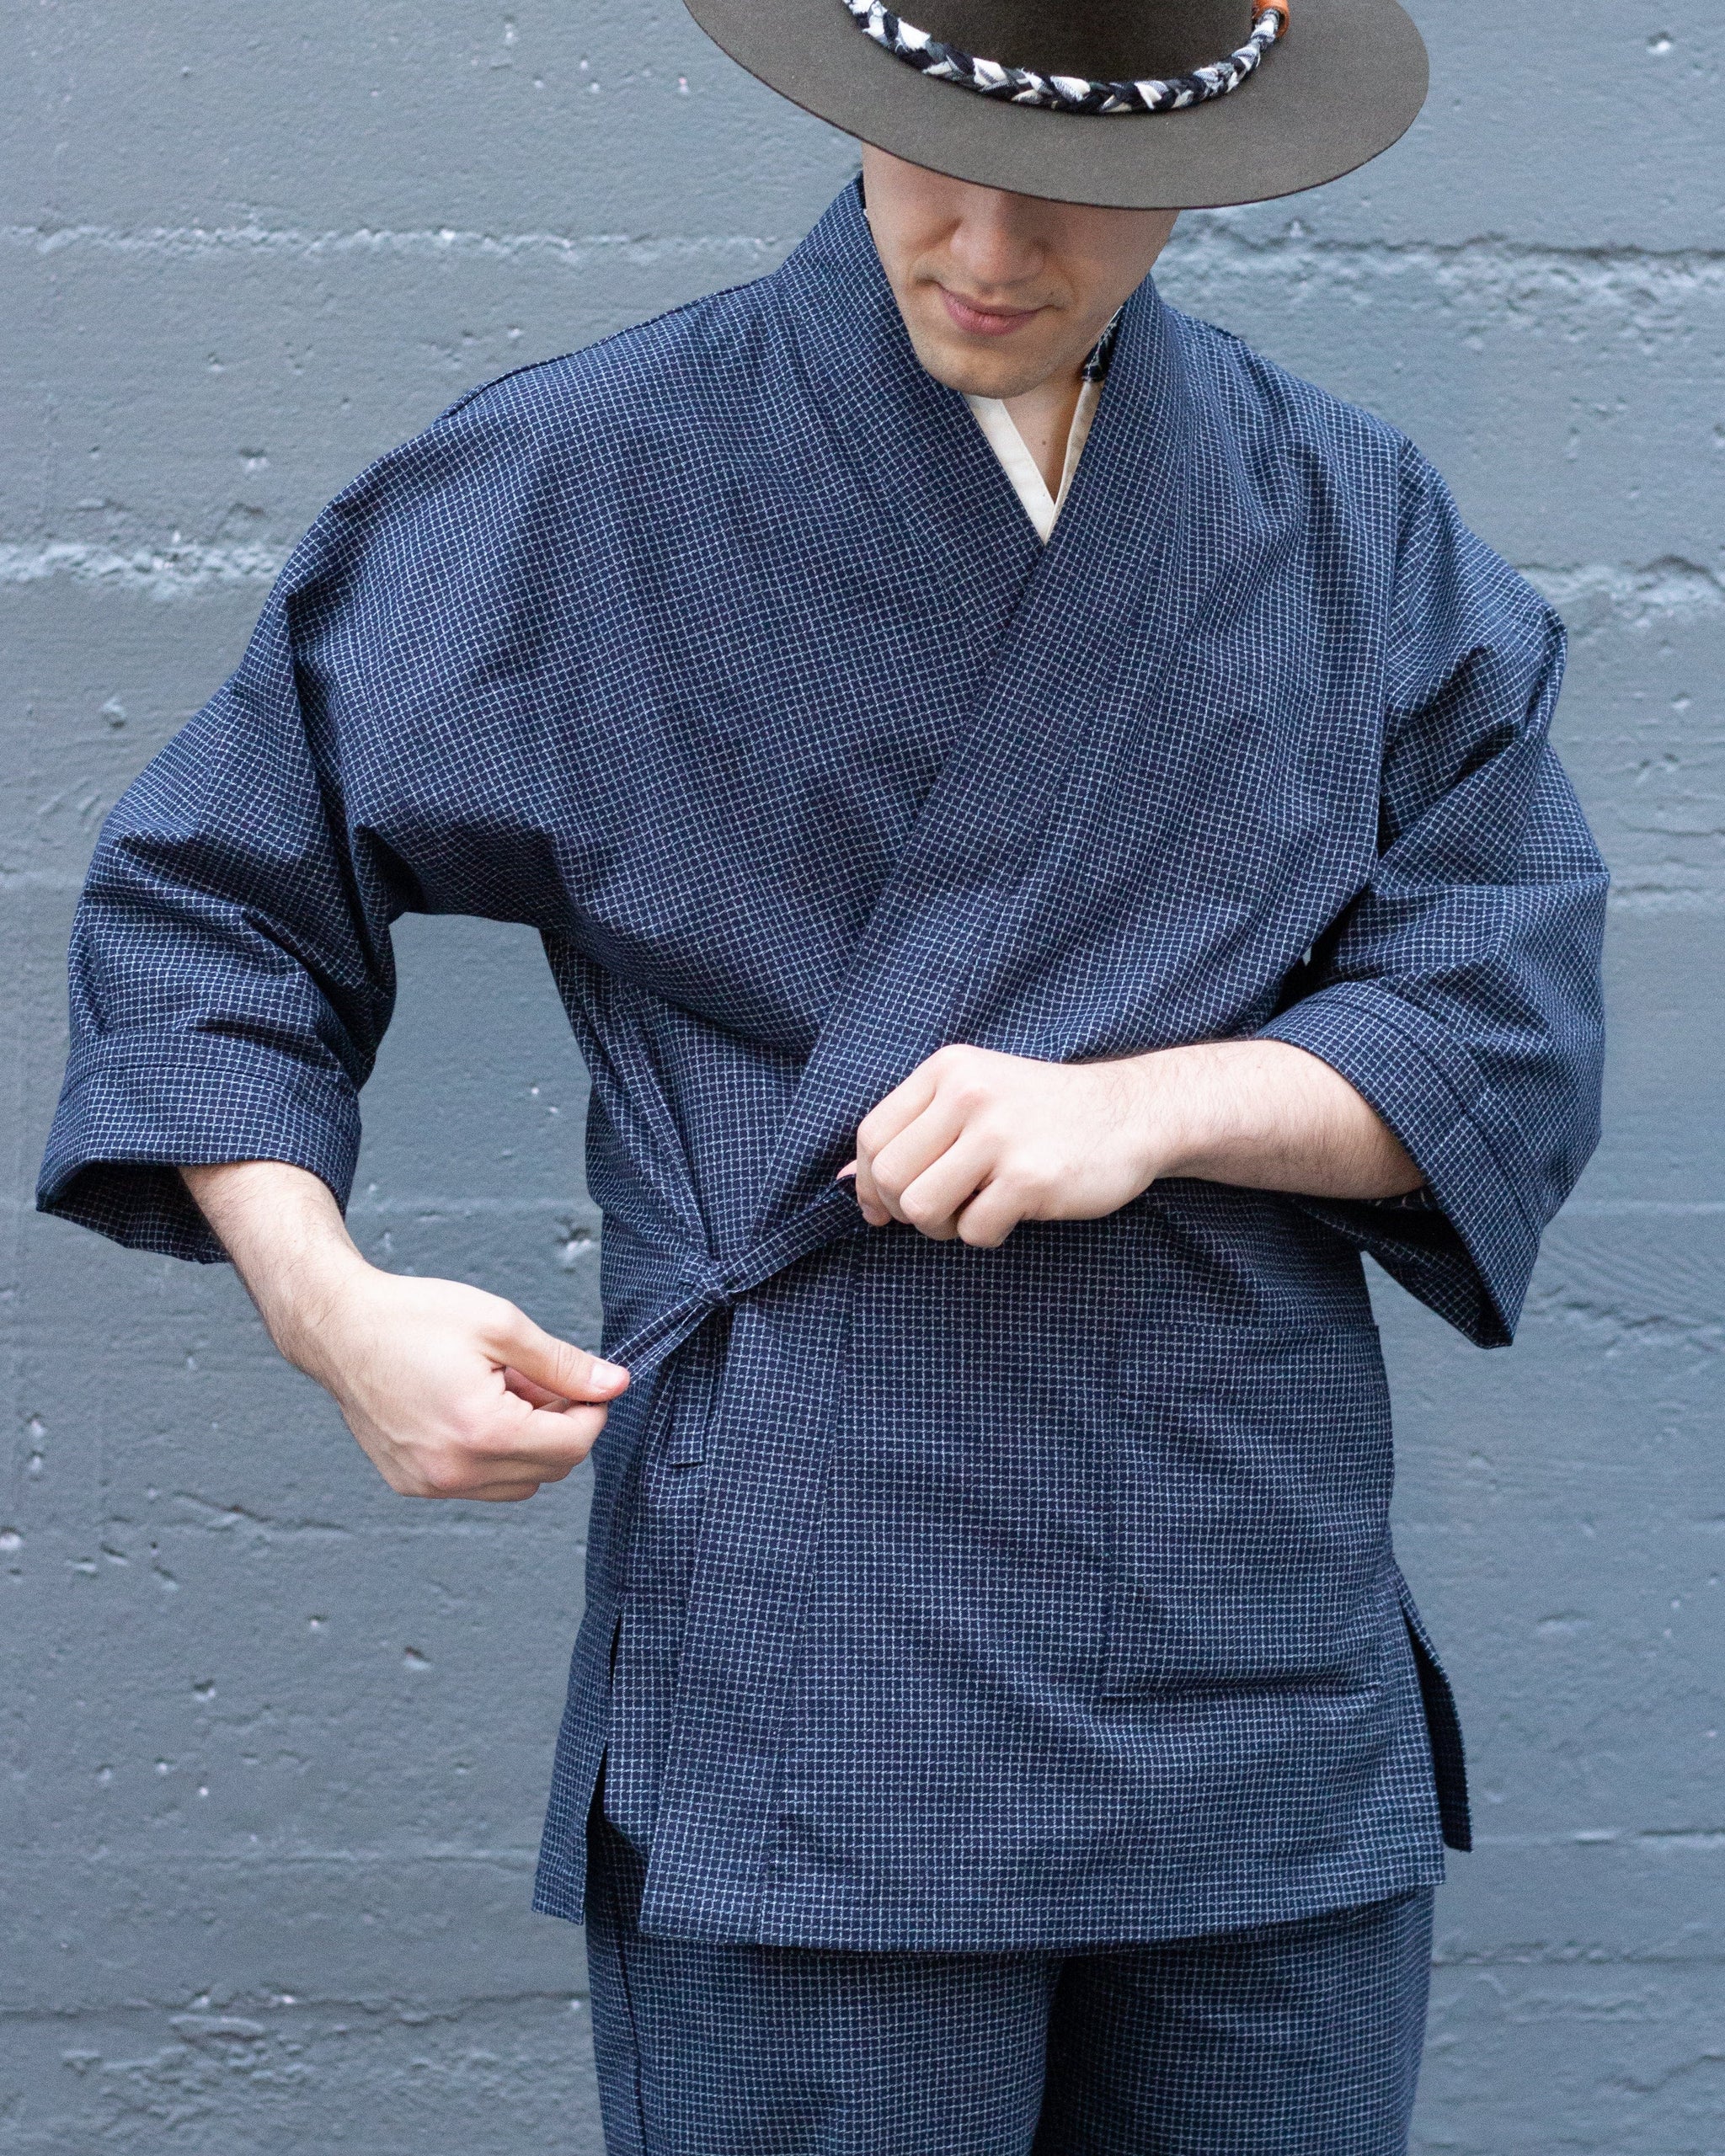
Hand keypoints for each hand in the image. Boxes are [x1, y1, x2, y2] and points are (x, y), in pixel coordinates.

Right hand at [181, 1160, 627, 1501]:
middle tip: (538, 1377)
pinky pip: (478, 1484)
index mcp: (483, 1431)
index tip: (587, 1381)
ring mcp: (430, 1484)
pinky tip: (473, 1409)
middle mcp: (455, 1470)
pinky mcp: (412, 1484)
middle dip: (560, 1425)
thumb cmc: (415, 1318)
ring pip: (518, 1483)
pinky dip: (492, 1455)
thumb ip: (564, 1364)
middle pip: (551, 1469)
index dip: (592, 1411)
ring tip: (501, 1390)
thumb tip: (615, 1384)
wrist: (339, 1328)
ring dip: (527, 1443)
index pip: (574, 1445)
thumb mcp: (501, 1326)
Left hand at [846, 1038, 1421, 1246]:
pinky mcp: (1031, 1177)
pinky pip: (974, 1229)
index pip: (872, 1137)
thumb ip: (916, 1132)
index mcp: (948, 1070)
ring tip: (973, 1214)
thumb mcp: (975, 1098)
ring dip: (942, 1228)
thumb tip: (846, 1182)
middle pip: (891, 1177)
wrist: (1134, 1113)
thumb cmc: (1044, 1114)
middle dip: (906, 1210)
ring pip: (921, 1208)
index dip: (871, 1183)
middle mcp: (968, 1095)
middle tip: (943, 1212)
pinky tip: (1012, 1216)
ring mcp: (1000, 1135)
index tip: (889, 1206)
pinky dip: (985, 1236)